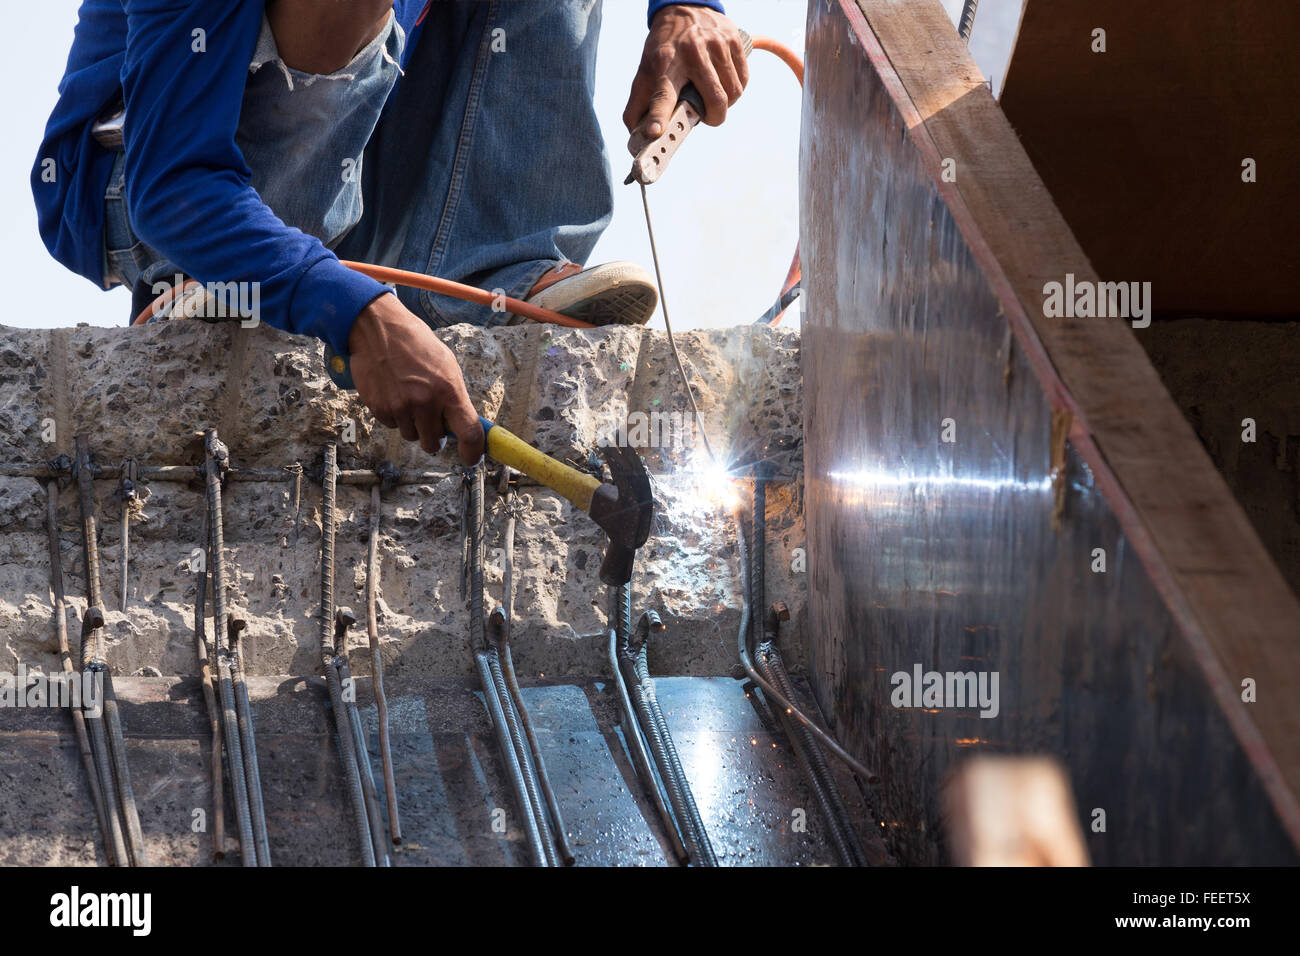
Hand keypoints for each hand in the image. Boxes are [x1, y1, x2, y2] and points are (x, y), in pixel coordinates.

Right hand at [347, 293, 484, 464]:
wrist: (378, 329)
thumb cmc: (416, 344)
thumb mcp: (446, 365)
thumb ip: (454, 396)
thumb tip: (463, 424)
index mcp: (449, 390)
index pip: (468, 433)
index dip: (472, 452)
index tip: (471, 458)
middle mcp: (425, 402)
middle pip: (434, 443)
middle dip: (435, 437)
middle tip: (431, 420)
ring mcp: (400, 407)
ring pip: (411, 436)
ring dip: (413, 425)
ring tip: (408, 397)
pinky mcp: (380, 408)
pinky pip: (392, 426)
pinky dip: (394, 416)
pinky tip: (393, 393)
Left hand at [623, 4, 747, 137]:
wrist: (684, 8)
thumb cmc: (664, 48)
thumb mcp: (646, 71)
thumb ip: (638, 105)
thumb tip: (636, 137)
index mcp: (664, 62)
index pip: (661, 94)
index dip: (659, 115)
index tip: (655, 132)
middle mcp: (691, 52)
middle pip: (714, 99)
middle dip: (714, 117)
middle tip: (708, 117)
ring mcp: (715, 44)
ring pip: (732, 93)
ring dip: (725, 104)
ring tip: (713, 96)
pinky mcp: (733, 40)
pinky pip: (743, 80)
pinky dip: (735, 90)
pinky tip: (723, 83)